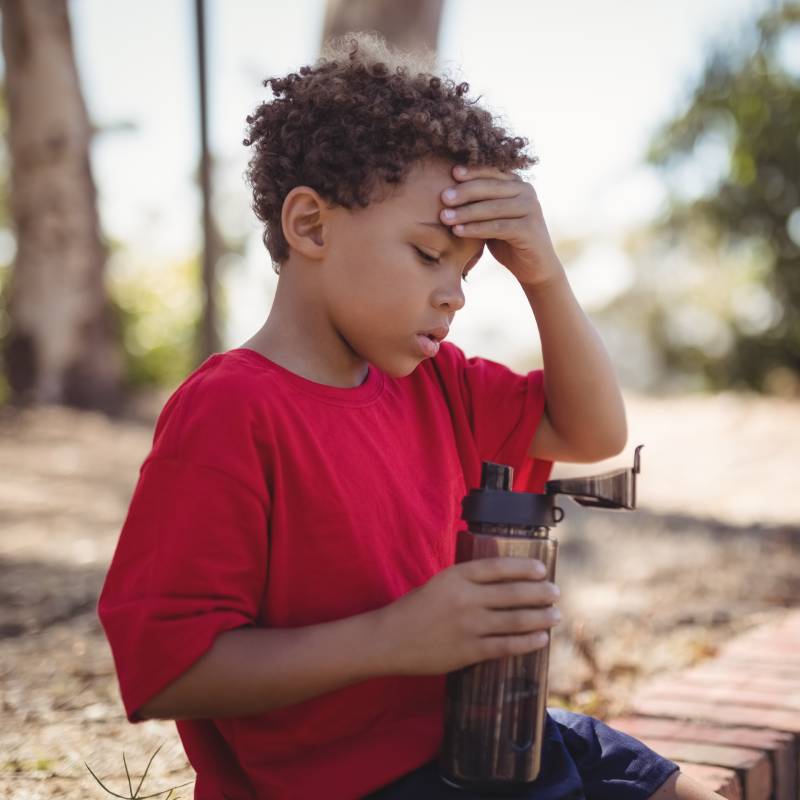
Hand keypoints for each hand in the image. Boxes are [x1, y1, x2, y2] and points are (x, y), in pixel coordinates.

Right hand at [376, 557, 560, 675]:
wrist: (389, 640)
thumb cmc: (413, 610)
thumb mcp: (438, 584)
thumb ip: (466, 582)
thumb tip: (501, 583)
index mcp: (456, 576)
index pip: (498, 567)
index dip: (524, 568)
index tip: (542, 570)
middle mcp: (466, 598)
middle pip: (513, 592)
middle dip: (540, 593)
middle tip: (556, 593)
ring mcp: (469, 625)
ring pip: (515, 620)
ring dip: (540, 617)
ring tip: (555, 615)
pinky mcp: (469, 650)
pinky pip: (506, 646)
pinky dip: (527, 642)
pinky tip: (540, 639)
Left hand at [439, 163, 564, 287]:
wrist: (533, 267)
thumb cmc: (507, 241)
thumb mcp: (491, 218)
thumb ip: (479, 204)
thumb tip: (447, 192)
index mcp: (518, 184)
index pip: (492, 173)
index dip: (472, 172)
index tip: (451, 173)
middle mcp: (527, 192)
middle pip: (491, 187)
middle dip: (465, 191)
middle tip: (443, 197)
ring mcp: (531, 209)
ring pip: (493, 207)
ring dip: (467, 212)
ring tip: (445, 217)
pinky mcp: (530, 229)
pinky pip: (498, 227)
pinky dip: (476, 229)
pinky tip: (458, 231)